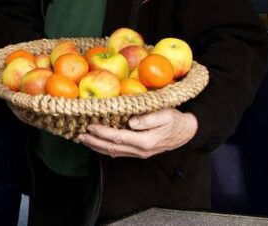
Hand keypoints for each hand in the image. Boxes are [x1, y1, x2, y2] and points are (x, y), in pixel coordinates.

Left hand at [77, 108, 197, 158]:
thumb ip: (148, 119)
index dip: (103, 133)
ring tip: (84, 140)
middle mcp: (141, 151)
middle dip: (95, 142)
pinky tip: (97, 143)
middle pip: (113, 148)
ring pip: (114, 152)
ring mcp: (139, 153)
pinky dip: (106, 148)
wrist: (186, 132)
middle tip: (80, 135)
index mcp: (146, 141)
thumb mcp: (165, 115)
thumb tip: (131, 123)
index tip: (91, 126)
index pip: (119, 137)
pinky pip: (119, 152)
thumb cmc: (175, 120)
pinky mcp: (138, 152)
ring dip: (97, 147)